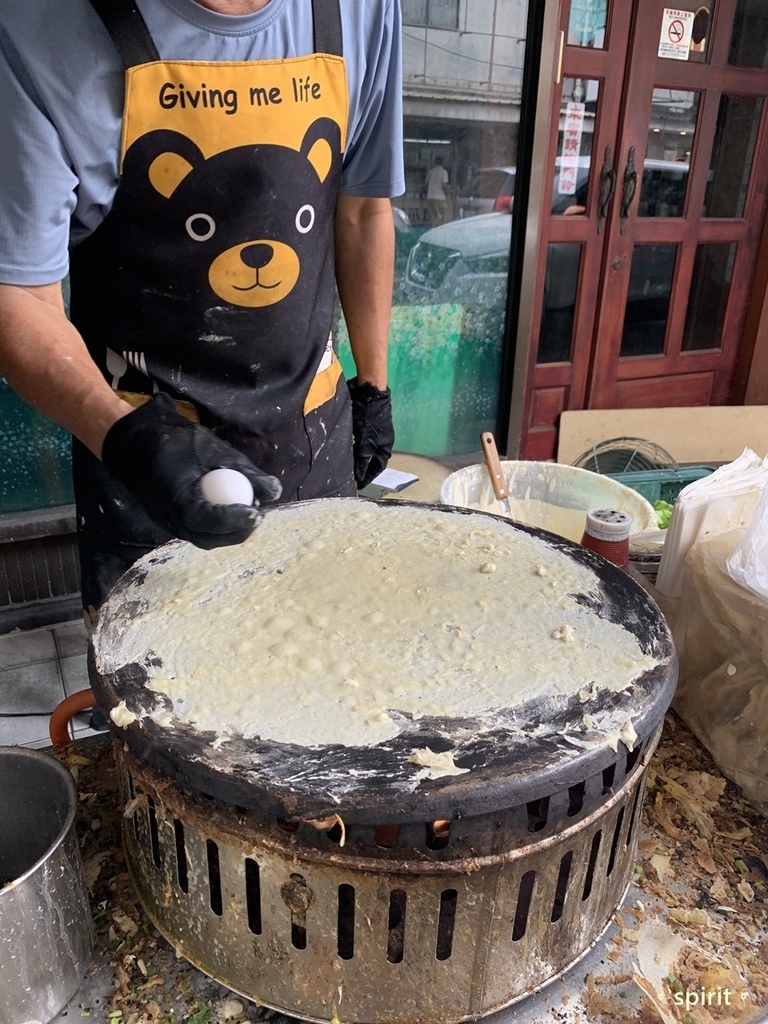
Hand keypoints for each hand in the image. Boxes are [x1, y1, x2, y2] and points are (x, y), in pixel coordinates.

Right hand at [101, 393, 281, 547]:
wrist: (134, 444)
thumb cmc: (174, 441)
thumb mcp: (214, 450)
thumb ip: (245, 472)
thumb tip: (275, 492)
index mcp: (173, 495)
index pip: (204, 519)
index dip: (232, 519)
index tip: (256, 510)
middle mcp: (168, 517)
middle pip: (207, 538)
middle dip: (238, 531)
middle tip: (258, 514)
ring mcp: (168, 523)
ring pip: (204, 539)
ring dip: (230, 531)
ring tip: (249, 511)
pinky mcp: (172, 523)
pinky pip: (199, 532)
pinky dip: (219, 526)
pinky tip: (233, 509)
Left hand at [347, 378, 394, 488]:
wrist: (369, 392)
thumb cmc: (371, 416)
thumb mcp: (366, 441)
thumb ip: (362, 458)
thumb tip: (359, 475)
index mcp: (385, 446)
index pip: (378, 467)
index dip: (369, 477)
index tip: (359, 486)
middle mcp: (380, 440)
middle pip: (370, 459)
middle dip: (361, 469)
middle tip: (349, 478)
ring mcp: (372, 431)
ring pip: (363, 450)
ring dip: (355, 458)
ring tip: (344, 466)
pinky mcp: (363, 424)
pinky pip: (357, 440)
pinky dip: (351, 446)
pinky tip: (342, 448)